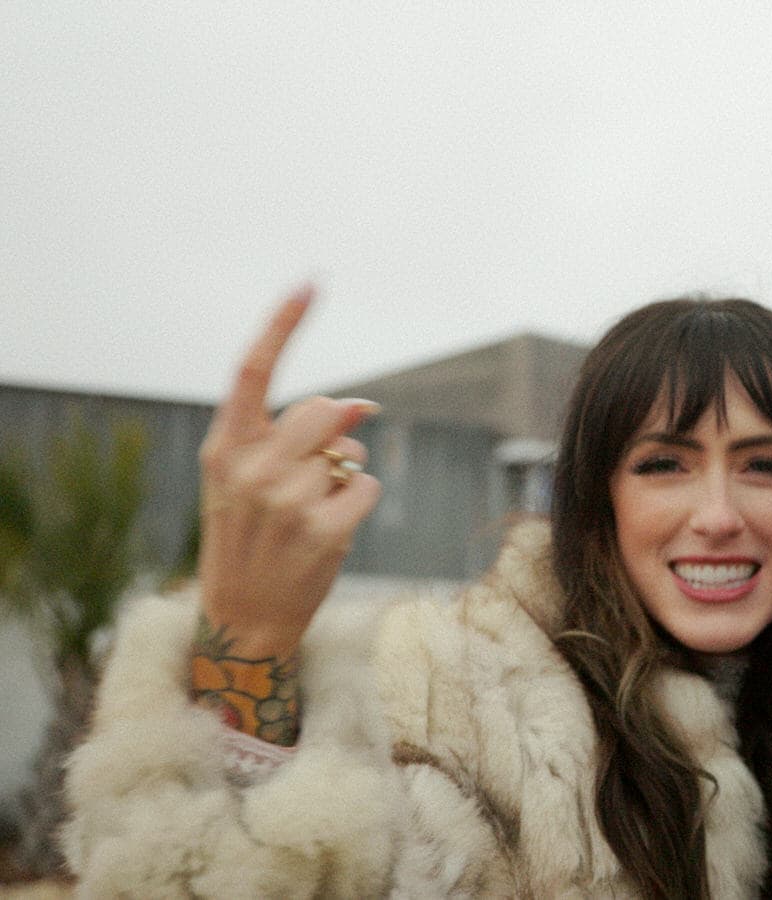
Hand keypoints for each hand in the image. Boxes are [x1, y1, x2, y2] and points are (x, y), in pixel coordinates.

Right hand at [195, 286, 381, 659]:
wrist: (242, 616)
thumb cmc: (252, 538)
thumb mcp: (252, 480)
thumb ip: (292, 436)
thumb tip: (362, 405)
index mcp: (224, 448)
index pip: (253, 371)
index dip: (284, 324)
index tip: (311, 283)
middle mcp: (250, 467)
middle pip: (324, 409)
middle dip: (335, 432)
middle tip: (320, 470)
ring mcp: (286, 500)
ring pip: (351, 453)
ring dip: (345, 476)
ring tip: (314, 511)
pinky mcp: (323, 530)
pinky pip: (368, 487)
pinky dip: (360, 504)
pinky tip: (331, 531)